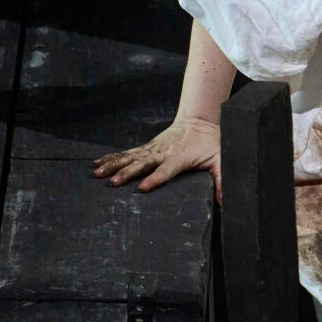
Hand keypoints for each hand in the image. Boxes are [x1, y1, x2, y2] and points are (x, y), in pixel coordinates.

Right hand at [92, 118, 222, 196]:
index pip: (166, 170)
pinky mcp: (146, 147)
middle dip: (127, 173)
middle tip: (113, 183)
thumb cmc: (210, 144)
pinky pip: (126, 153)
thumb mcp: (220, 159)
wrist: (199, 121)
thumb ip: (222, 178)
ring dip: (113, 165)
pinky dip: (111, 157)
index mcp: (179, 158)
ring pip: (129, 157)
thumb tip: (224, 200)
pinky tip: (96, 163)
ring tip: (97, 174)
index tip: (142, 188)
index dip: (155, 179)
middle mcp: (161, 153)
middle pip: (142, 164)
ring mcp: (152, 149)